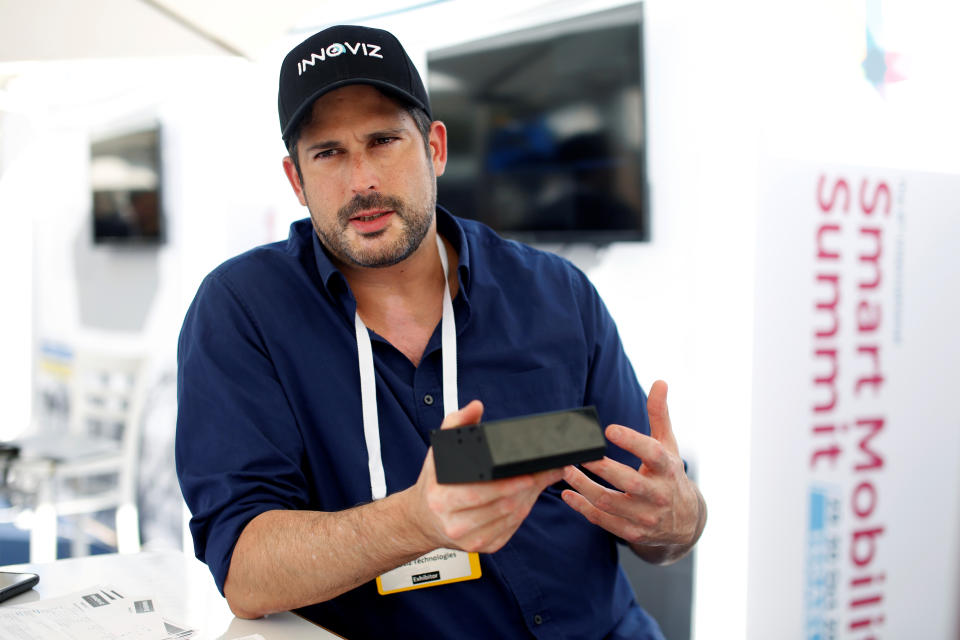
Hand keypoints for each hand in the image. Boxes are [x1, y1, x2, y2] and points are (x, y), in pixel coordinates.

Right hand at [412, 400, 563, 553]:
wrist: (423, 519)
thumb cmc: (435, 484)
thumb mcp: (439, 451)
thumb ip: (457, 423)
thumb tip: (475, 407)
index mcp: (442, 497)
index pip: (482, 491)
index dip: (510, 482)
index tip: (532, 471)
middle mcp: (455, 522)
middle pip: (504, 505)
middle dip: (530, 486)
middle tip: (546, 471)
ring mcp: (470, 539)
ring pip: (512, 517)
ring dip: (531, 497)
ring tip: (540, 480)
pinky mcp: (483, 546)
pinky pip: (511, 528)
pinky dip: (523, 512)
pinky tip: (526, 497)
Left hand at [560, 381, 705, 562]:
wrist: (685, 521)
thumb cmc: (669, 474)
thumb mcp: (668, 445)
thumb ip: (659, 415)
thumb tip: (660, 382)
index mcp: (667, 468)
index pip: (652, 453)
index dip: (631, 441)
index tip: (609, 429)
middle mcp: (658, 494)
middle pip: (627, 481)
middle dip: (600, 467)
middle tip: (578, 453)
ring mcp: (644, 516)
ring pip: (609, 502)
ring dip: (584, 486)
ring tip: (566, 470)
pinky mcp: (632, 532)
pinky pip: (603, 519)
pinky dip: (583, 507)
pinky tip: (568, 494)